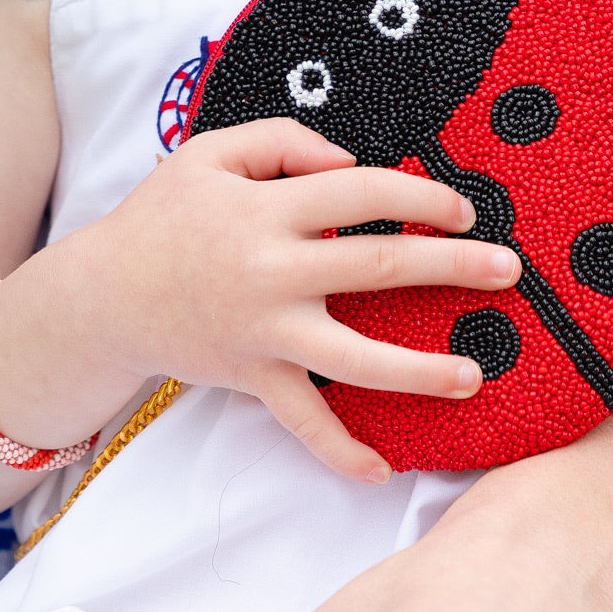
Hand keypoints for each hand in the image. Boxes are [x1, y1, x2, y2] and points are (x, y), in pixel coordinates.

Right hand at [71, 121, 522, 480]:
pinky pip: (302, 422)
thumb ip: (283, 143)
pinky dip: (339, 450)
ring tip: (473, 375)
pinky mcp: (253, 377)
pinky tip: (382, 468)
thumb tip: (352, 164)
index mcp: (265, 209)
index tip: (462, 207)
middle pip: (376, 267)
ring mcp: (264, 332)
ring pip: (354, 358)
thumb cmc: (162, 216)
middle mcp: (271, 271)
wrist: (103, 294)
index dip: (418, 196)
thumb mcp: (211, 153)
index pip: (360, 193)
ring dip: (419, 369)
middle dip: (451, 266)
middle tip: (509, 271)